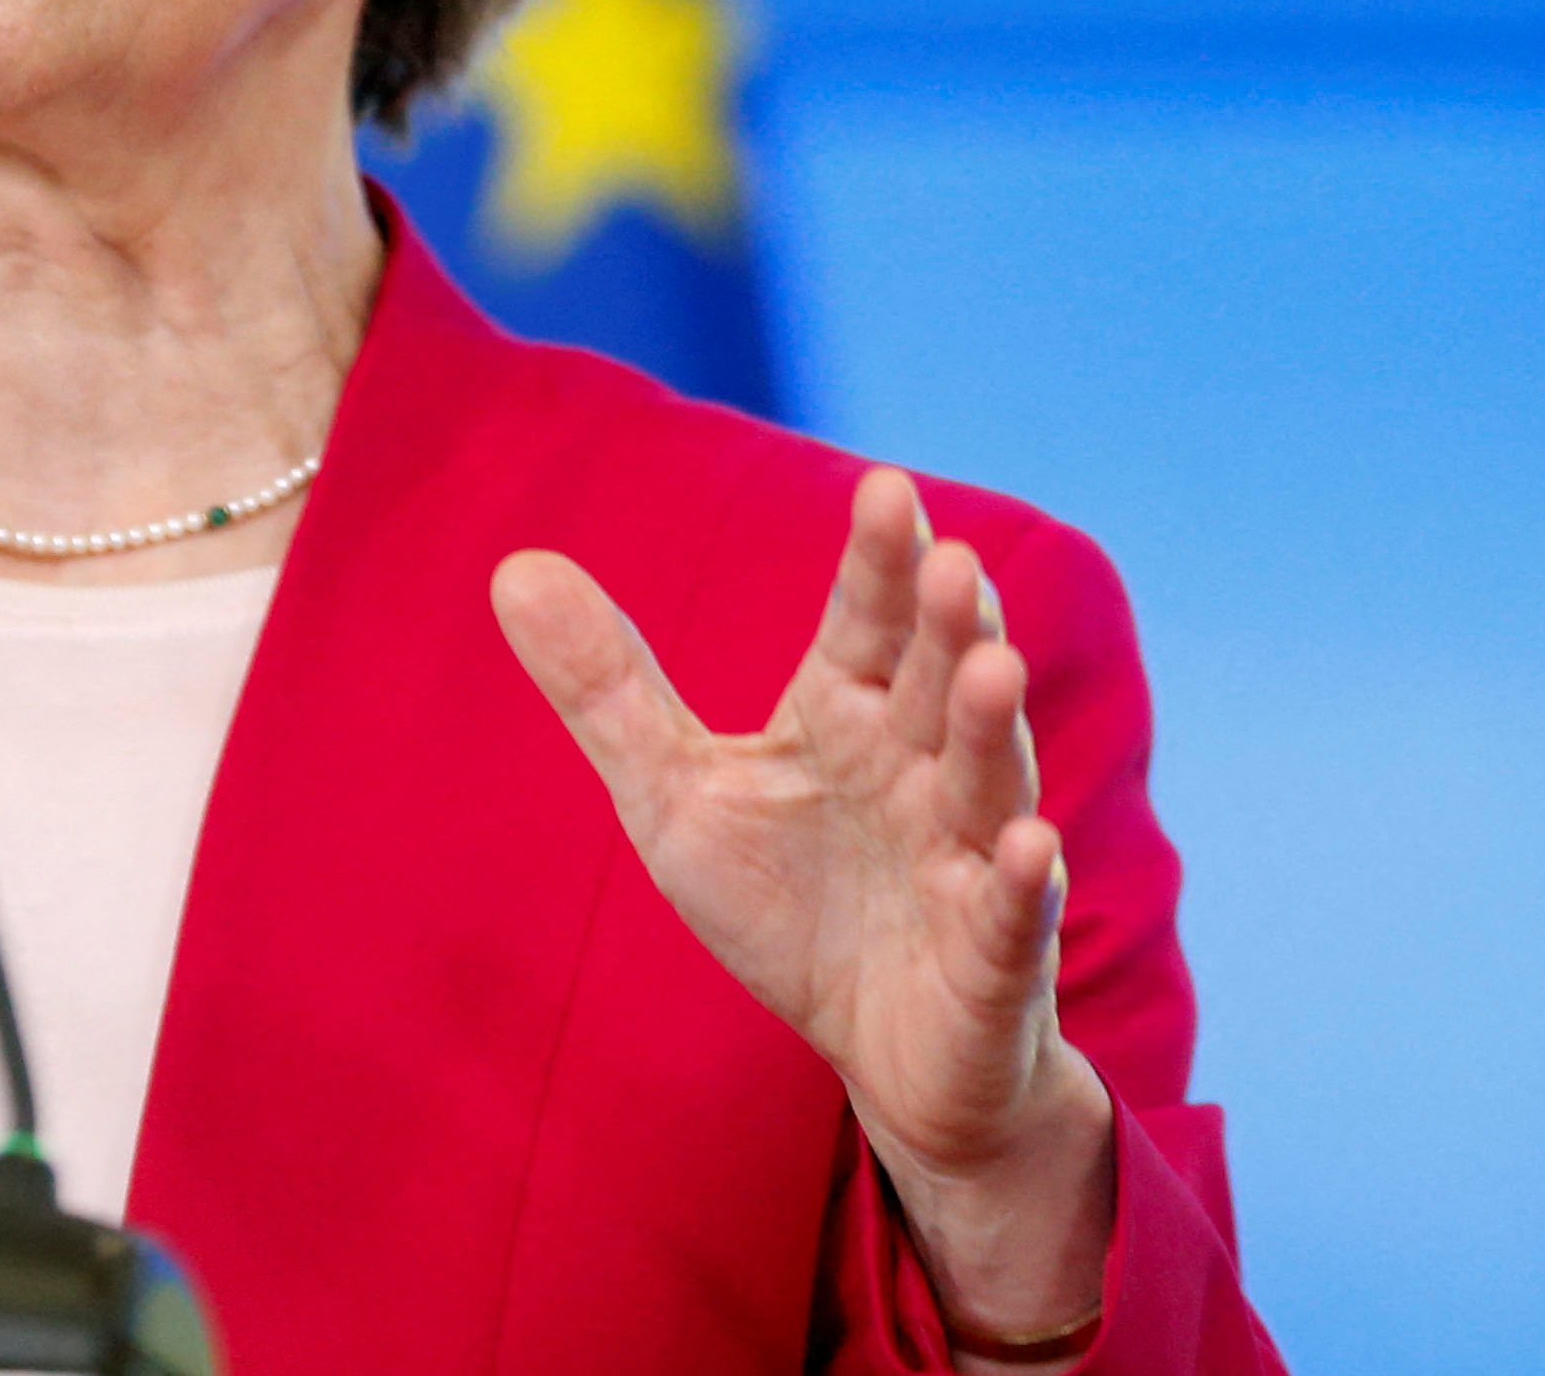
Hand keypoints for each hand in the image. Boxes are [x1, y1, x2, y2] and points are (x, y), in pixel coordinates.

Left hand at [491, 470, 1113, 1349]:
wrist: (882, 1056)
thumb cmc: (787, 905)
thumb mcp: (676, 793)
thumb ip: (609, 688)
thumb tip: (514, 566)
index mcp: (848, 717)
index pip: (866, 624)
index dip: (879, 563)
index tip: (887, 488)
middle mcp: (921, 772)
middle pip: (935, 685)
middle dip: (948, 627)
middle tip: (952, 561)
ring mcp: (966, 861)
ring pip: (986, 783)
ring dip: (990, 729)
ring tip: (995, 667)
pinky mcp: (993, 959)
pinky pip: (1007, 916)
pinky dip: (1018, 882)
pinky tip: (1031, 846)